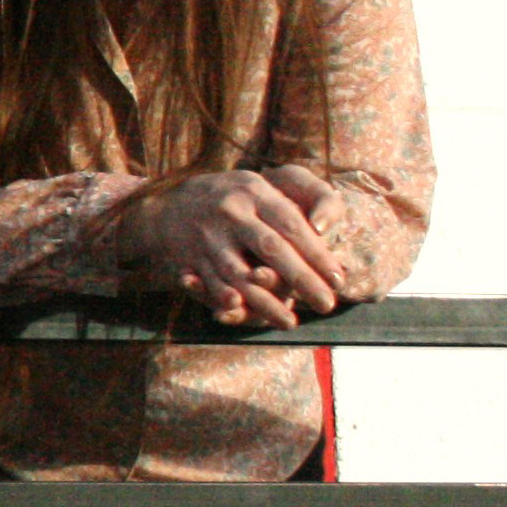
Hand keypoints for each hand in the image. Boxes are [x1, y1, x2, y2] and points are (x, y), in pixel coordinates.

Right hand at [121, 164, 349, 329]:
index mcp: (255, 191)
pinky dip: (218, 295)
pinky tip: (235, 309)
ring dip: (265, 301)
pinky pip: (207, 281)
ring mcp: (207, 235)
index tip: (339, 280)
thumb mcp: (274, 184)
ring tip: (290, 322)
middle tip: (327, 304)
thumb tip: (324, 227)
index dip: (317, 254)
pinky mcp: (187, 257)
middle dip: (301, 279)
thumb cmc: (239, 198)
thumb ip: (313, 196)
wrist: (168, 204)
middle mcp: (231, 212)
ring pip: (240, 273)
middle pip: (271, 249)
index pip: (293, 225)